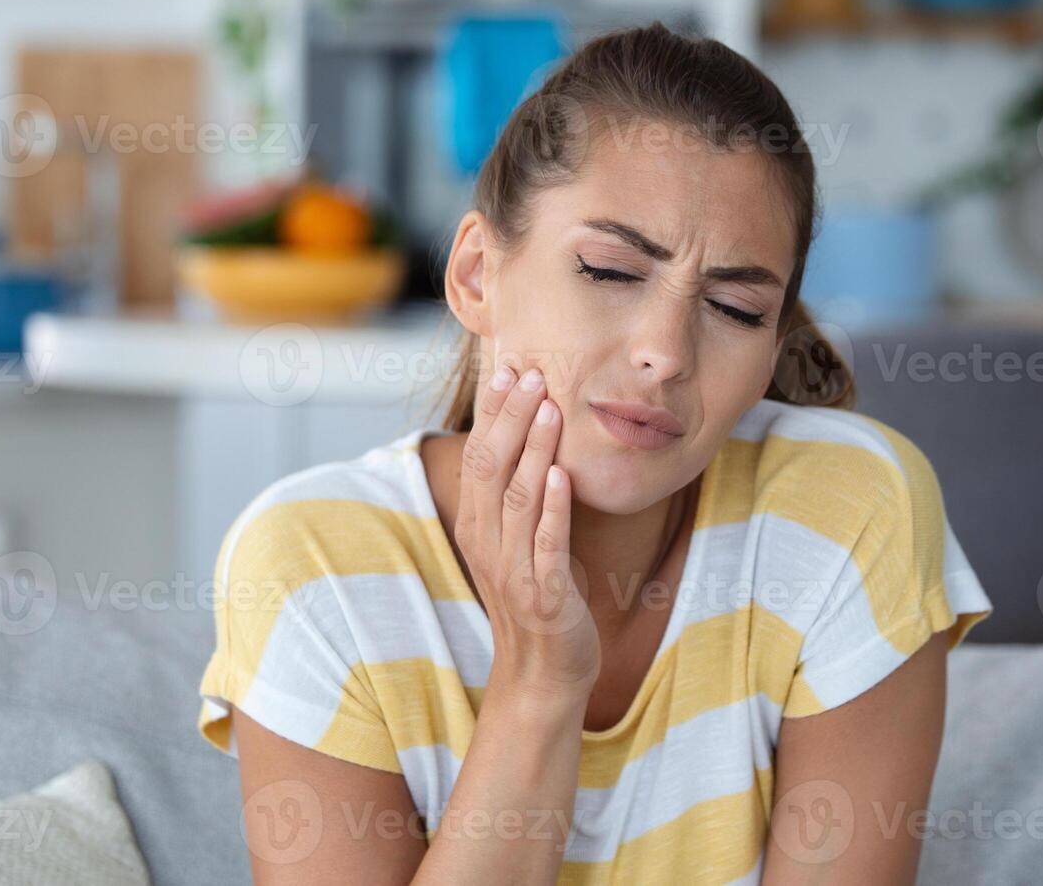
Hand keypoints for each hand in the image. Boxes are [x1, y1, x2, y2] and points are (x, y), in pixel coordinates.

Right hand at [453, 362, 600, 707]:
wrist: (542, 674)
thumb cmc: (536, 601)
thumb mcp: (516, 544)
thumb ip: (517, 498)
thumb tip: (530, 441)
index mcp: (478, 526)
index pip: (479, 456)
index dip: (492, 413)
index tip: (507, 368)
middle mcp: (488, 543)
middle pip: (492, 468)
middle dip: (512, 418)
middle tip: (531, 374)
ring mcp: (513, 569)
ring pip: (520, 498)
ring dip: (535, 450)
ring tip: (550, 408)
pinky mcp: (544, 594)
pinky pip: (547, 544)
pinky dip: (554, 509)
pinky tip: (564, 475)